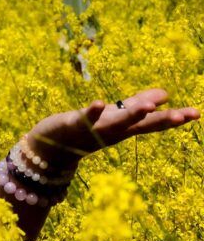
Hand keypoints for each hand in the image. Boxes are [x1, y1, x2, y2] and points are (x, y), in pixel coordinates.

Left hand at [25, 88, 199, 166]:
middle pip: (139, 125)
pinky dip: (92, 112)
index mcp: (123, 128)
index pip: (151, 123)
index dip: (173, 118)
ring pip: (116, 123)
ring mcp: (94, 130)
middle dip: (160, 121)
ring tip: (147, 106)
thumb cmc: (85, 129)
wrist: (50, 146)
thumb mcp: (114, 116)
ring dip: (131, 116)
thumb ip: (136, 105)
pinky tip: (100, 102)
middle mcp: (112, 132)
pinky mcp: (74, 124)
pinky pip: (84, 118)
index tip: (196, 113)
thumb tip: (166, 94)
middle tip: (183, 116)